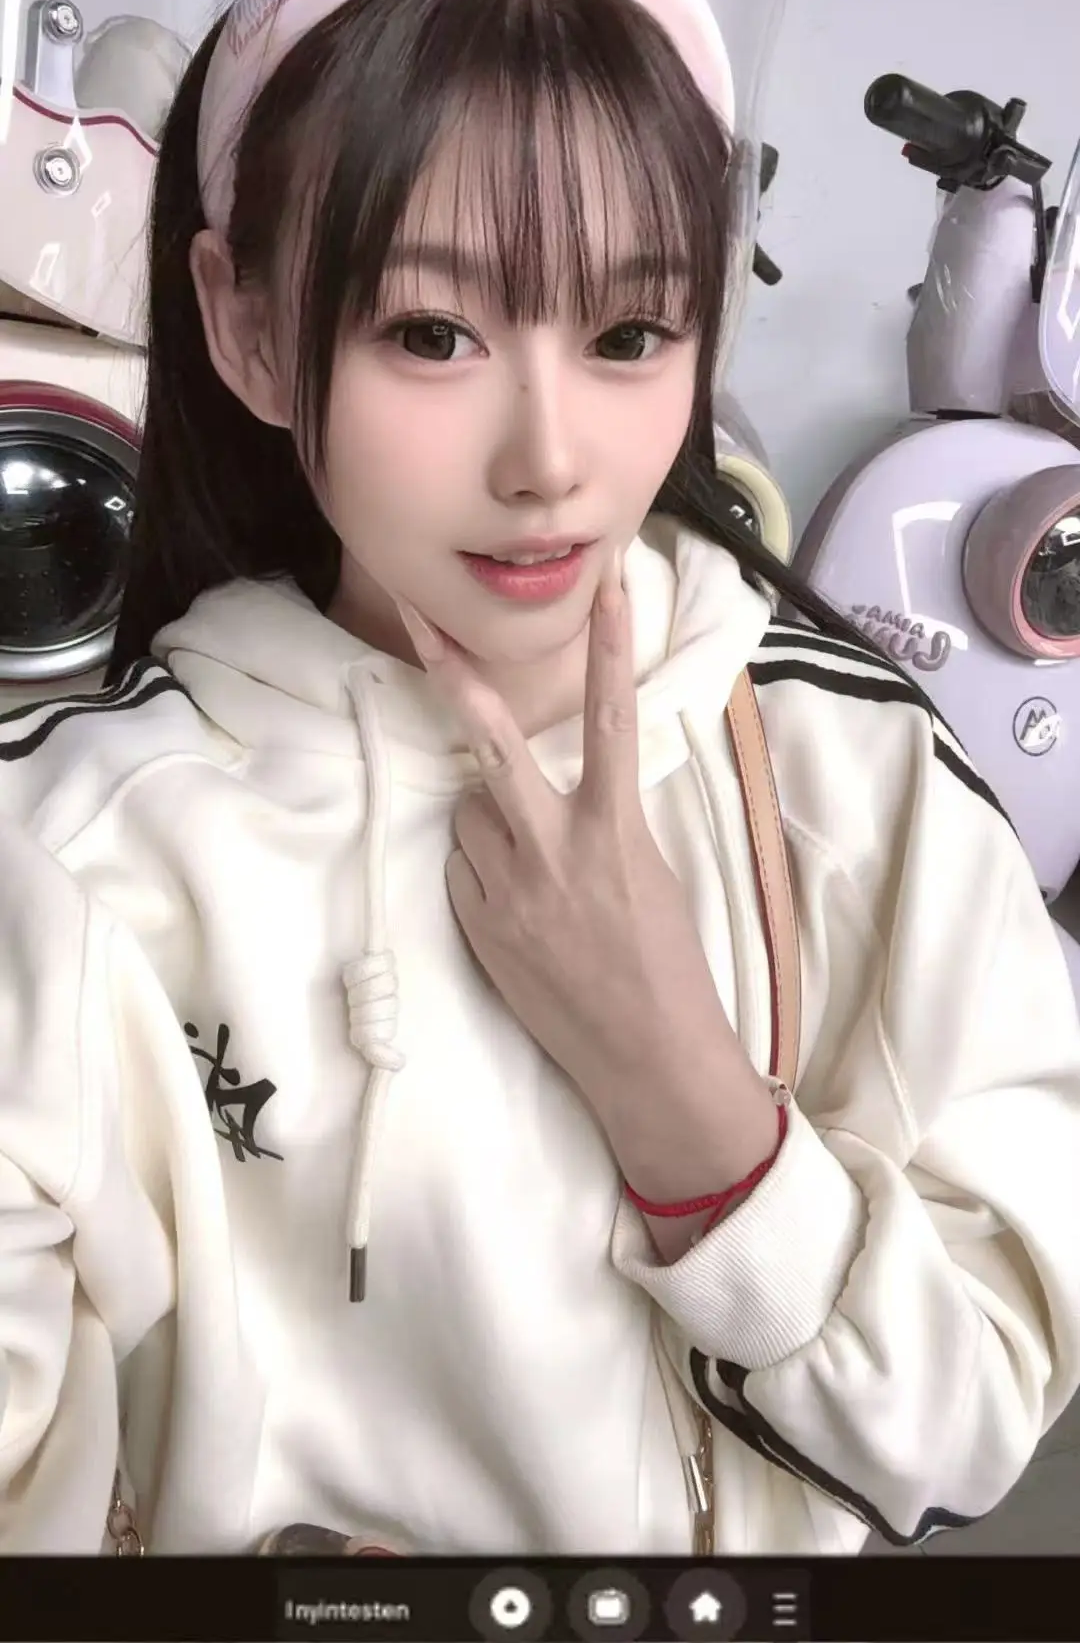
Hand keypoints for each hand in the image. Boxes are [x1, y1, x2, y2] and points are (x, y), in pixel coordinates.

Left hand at [395, 554, 777, 1205]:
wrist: (649, 1062)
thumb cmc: (670, 968)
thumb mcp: (652, 875)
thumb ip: (602, 822)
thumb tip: (551, 793)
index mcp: (615, 833)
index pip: (613, 718)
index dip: (609, 644)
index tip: (607, 582)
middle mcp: (553, 852)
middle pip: (492, 747)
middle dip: (455, 678)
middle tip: (421, 619)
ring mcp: (505, 892)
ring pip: (472, 812)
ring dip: (490, 812)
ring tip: (535, 859)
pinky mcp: (477, 928)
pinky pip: (464, 865)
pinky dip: (482, 864)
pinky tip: (520, 903)